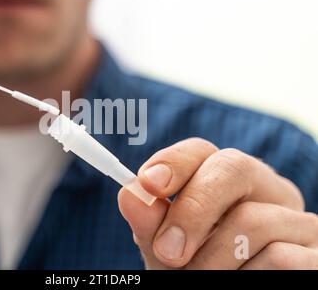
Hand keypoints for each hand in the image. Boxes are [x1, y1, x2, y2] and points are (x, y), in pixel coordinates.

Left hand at [118, 138, 317, 268]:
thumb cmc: (199, 271)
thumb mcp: (167, 250)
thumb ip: (152, 224)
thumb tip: (130, 194)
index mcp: (225, 184)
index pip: (202, 151)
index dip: (173, 161)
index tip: (148, 182)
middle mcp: (264, 190)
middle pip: (232, 167)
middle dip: (193, 210)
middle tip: (168, 252)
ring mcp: (297, 220)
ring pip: (254, 220)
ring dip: (214, 260)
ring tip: (202, 280)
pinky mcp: (316, 254)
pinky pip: (280, 257)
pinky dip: (248, 277)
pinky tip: (243, 281)